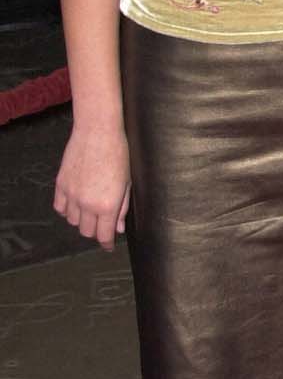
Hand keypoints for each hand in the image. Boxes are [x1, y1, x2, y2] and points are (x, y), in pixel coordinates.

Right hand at [53, 125, 130, 249]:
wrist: (97, 131)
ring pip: (72, 221)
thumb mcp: (127, 183)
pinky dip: (67, 209)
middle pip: (87, 232)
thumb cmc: (118, 154)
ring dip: (81, 219)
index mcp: (108, 205)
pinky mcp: (60, 185)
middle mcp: (88, 204)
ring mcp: (72, 195)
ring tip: (90, 208)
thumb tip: (118, 228)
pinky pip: (60, 208)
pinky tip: (75, 203)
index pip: (104, 235)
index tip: (108, 246)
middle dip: (95, 231)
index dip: (107, 243)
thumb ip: (122, 208)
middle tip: (102, 223)